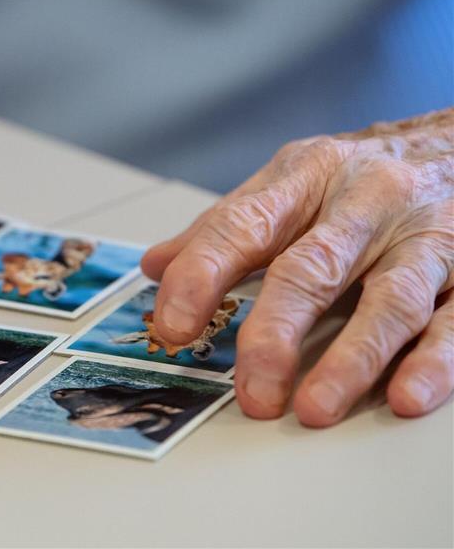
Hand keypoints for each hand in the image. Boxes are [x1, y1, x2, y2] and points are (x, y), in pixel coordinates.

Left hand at [141, 109, 452, 425]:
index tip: (171, 324)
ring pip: (388, 300)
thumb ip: (225, 227)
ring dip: (351, 359)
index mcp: (306, 177)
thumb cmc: (362, 173)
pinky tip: (408, 395)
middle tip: (250, 389)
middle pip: (311, 269)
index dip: (202, 274)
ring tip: (314, 408)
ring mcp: (424, 237)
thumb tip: (155, 266)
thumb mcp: (290, 182)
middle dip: (275, 332)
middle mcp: (365, 203)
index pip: (242, 226)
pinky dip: (435, 360)